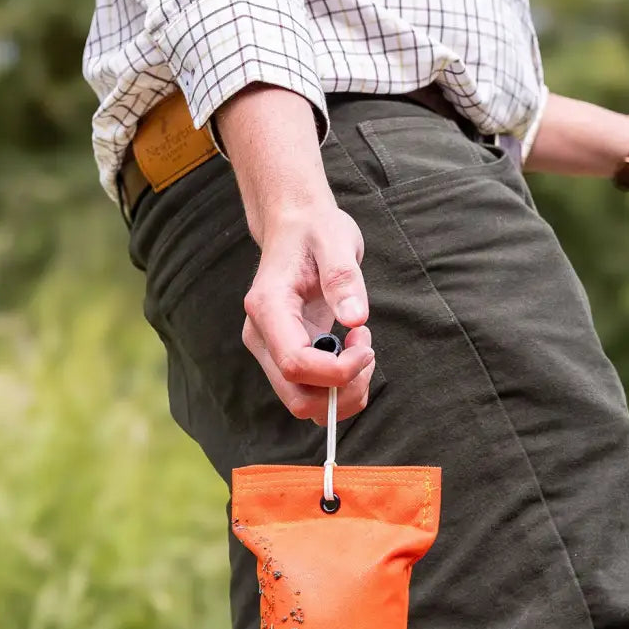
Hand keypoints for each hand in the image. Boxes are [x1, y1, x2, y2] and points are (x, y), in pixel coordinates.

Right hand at [213, 84, 374, 423]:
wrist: (295, 225)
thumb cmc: (315, 229)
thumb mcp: (335, 240)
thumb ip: (343, 278)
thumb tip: (355, 318)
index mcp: (268, 307)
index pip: (295, 363)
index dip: (338, 370)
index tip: (366, 342)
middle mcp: (261, 335)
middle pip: (297, 397)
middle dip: (343, 389)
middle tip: (367, 349)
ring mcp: (271, 348)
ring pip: (304, 403)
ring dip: (344, 392)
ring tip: (363, 348)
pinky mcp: (285, 354)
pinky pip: (311, 391)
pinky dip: (340, 386)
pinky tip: (354, 351)